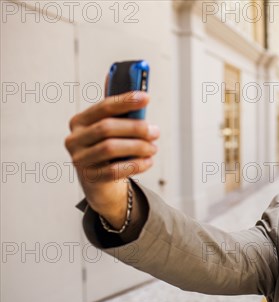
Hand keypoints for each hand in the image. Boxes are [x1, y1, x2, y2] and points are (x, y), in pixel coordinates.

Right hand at [64, 91, 158, 227]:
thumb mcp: (114, 131)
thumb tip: (135, 91)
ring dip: (138, 147)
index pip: (103, 107)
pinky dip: (136, 164)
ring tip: (153, 148)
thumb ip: (121, 113)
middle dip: (135, 128)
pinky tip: (148, 162)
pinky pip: (115, 170)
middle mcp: (74, 139)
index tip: (146, 98)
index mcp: (79, 121)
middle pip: (107, 127)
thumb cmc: (112, 150)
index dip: (125, 101)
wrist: (102, 183)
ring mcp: (80, 159)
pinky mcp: (89, 178)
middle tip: (155, 132)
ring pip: (110, 148)